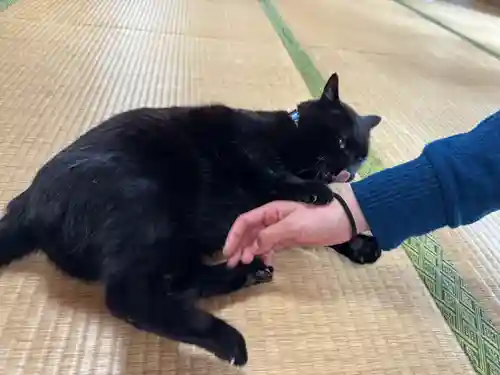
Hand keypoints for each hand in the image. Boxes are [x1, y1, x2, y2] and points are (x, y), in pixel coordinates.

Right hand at [223, 184, 368, 266]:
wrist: (344, 220)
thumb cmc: (319, 218)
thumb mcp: (293, 226)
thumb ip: (270, 236)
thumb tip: (252, 247)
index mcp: (270, 211)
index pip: (245, 221)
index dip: (234, 236)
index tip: (227, 252)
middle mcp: (272, 219)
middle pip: (249, 232)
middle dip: (239, 246)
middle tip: (232, 264)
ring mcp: (281, 229)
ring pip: (259, 240)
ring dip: (250, 251)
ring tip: (244, 265)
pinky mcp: (290, 239)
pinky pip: (271, 246)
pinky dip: (265, 254)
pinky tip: (265, 263)